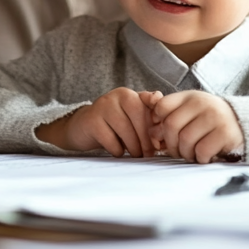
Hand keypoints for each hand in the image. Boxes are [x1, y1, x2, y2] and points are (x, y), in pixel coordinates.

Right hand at [35, 87, 153, 156]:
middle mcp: (116, 95)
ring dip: (134, 147)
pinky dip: (117, 150)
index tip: (159, 141)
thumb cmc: (113, 126)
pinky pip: (111, 140)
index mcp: (129, 94)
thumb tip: (166, 131)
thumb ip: (149, 120)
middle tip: (149, 154)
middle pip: (139, 117)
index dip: (157, 125)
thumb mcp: (131, 120)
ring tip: (135, 154)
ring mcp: (102, 106)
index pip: (151, 106)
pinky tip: (117, 151)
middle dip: (146, 139)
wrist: (82, 128)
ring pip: (125, 129)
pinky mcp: (91, 121)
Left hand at [148, 90, 243, 163]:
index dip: (157, 123)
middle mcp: (202, 103)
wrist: (244, 124)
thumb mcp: (190, 111)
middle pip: (171, 126)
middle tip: (177, 150)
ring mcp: (215, 117)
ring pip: (185, 140)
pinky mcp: (225, 133)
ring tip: (191, 154)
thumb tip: (143, 106)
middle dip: (170, 144)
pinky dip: (199, 158)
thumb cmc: (209, 120)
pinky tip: (204, 156)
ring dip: (185, 153)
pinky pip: (202, 151)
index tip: (162, 134)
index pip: (162, 106)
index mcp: (190, 97)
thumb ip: (168, 111)